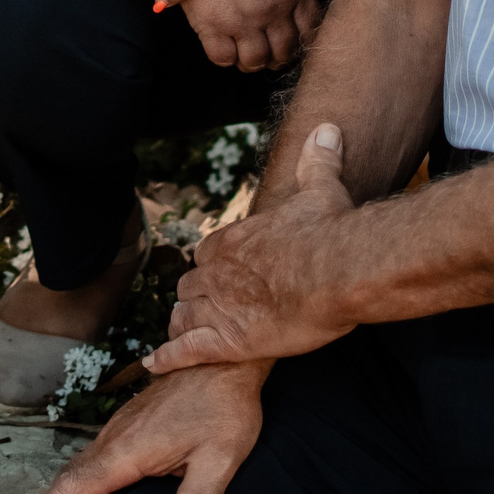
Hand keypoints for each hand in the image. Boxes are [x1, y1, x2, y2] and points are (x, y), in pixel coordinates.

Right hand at [45, 361, 270, 493]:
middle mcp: (115, 436)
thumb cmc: (224, 405)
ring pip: (83, 462)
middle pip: (71, 476)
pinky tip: (108, 484)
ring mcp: (120, 424)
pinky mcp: (130, 419)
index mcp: (128, 450)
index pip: (74, 485)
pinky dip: (91, 473)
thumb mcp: (218, 462)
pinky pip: (98, 450)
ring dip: (77, 487)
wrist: (225, 357)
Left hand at [148, 124, 360, 375]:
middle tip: (204, 307)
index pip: (206, 254)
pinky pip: (186, 351)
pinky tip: (153, 363)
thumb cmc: (330, 229)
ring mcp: (220, 308)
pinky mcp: (228, 342)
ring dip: (182, 325)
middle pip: (190, 286)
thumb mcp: (322, 188)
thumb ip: (318, 162)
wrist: (340, 270)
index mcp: (234, 240)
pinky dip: (167, 357)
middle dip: (195, 297)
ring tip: (181, 334)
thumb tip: (325, 130)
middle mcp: (218, 272)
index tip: (219, 273)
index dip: (211, 266)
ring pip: (184, 317)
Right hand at [173, 0, 319, 72]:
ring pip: (255, 61)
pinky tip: (222, 44)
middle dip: (276, 57)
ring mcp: (242, 19)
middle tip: (266, 52)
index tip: (290, 44)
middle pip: (284, 52)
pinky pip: (223, 58)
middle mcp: (271, 9)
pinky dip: (224, 57)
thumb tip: (291, 13)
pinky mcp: (211, 24)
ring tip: (243, 51)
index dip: (301, 44)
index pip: (309, 33)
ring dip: (251, 61)